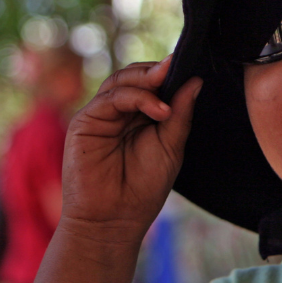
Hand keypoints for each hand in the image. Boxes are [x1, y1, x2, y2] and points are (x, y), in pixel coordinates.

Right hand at [60, 56, 202, 244]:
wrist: (115, 220)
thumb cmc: (143, 187)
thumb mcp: (171, 145)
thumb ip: (180, 112)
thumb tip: (196, 80)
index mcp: (140, 115)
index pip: (152, 82)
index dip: (169, 72)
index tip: (191, 62)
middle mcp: (119, 111)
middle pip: (135, 75)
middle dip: (157, 71)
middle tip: (178, 67)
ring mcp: (101, 115)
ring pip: (121, 81)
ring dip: (148, 80)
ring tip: (169, 91)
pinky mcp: (85, 123)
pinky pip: (110, 98)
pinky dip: (137, 98)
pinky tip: (159, 110)